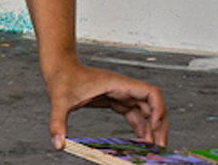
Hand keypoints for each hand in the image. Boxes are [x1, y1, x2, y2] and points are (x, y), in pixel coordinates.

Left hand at [44, 59, 167, 149]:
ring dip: (151, 128)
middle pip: (152, 105)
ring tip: (152, 148)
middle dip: (159, 125)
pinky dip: (140, 127)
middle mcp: (123, 88)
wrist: (59, 68)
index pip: (151, 92)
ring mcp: (120, 94)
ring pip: (145, 111)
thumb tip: (58, 144)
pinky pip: (134, 114)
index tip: (154, 127)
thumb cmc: (62, 79)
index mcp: (117, 84)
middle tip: (159, 147)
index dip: (158, 109)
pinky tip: (140, 141)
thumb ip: (58, 123)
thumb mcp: (59, 101)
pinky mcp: (114, 100)